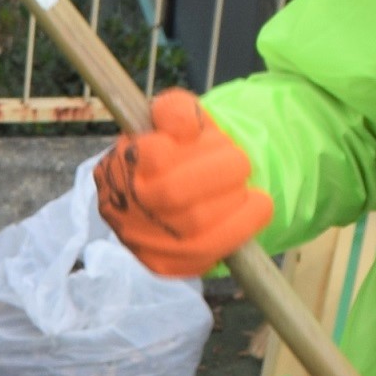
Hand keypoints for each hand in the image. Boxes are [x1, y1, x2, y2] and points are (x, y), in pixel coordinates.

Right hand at [95, 89, 269, 278]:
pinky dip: (239, 230)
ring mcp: (139, 240)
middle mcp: (122, 205)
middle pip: (174, 193)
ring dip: (234, 203)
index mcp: (122, 163)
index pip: (158, 155)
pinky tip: (253, 211)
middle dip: (221, 174)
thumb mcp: (175, 118)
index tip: (226, 144)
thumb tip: (185, 126)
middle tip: (241, 165)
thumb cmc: (179, 151)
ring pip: (194, 228)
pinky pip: (204, 256)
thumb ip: (176, 110)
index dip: (201, 148)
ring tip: (247, 190)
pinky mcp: (162, 265)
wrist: (177, 192)